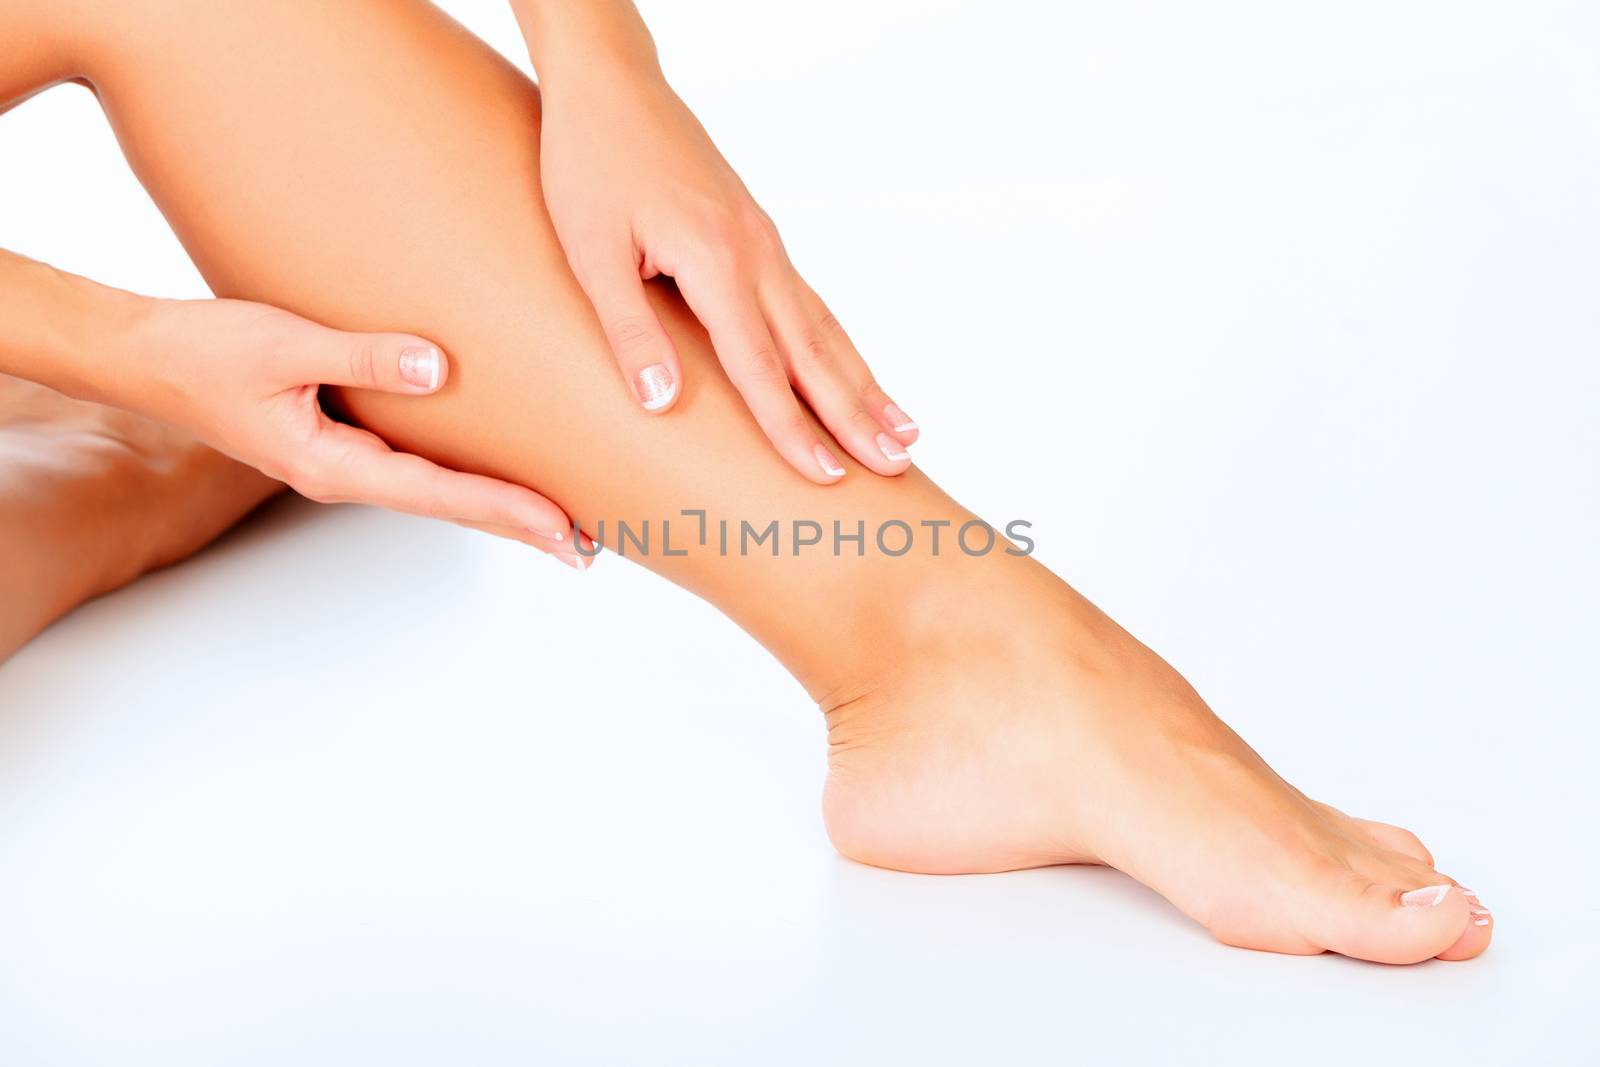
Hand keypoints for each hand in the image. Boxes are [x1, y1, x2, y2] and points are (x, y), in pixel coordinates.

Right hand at [132, 298, 587, 566]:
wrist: (141, 356)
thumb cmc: (201, 351)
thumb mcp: (282, 344)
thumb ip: (361, 354)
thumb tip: (438, 369)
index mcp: (333, 464)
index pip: (441, 494)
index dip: (507, 510)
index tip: (563, 527)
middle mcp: (344, 473)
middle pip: (450, 507)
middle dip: (519, 525)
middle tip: (588, 547)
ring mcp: (343, 461)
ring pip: (437, 491)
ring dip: (497, 506)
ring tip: (558, 522)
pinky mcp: (340, 439)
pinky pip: (416, 466)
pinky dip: (462, 477)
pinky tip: (492, 476)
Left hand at [534, 49, 919, 483]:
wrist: (612, 83)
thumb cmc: (592, 161)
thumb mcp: (590, 250)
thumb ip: (629, 329)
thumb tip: (661, 404)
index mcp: (716, 261)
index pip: (761, 366)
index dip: (792, 429)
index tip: (824, 477)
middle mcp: (756, 254)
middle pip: (816, 353)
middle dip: (857, 416)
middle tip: (897, 468)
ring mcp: (765, 243)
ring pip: (825, 328)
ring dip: (865, 384)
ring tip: (905, 432)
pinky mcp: (759, 236)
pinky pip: (811, 304)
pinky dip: (840, 346)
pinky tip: (855, 370)